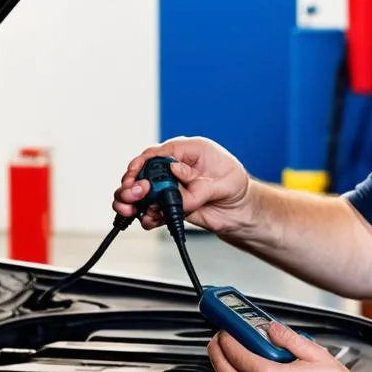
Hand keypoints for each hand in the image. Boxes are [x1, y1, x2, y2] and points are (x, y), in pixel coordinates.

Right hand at [113, 137, 250, 232]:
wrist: (239, 210)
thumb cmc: (235, 185)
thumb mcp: (224, 181)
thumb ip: (199, 180)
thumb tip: (174, 170)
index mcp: (187, 150)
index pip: (156, 153)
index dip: (141, 164)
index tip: (135, 176)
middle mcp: (173, 166)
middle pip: (142, 171)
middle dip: (132, 184)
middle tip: (133, 196)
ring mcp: (169, 186)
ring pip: (141, 191)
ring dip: (133, 202)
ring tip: (134, 210)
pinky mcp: (168, 204)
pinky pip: (151, 210)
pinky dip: (146, 216)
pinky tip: (148, 220)